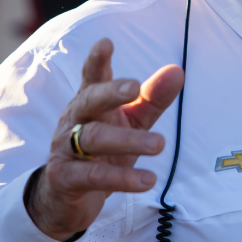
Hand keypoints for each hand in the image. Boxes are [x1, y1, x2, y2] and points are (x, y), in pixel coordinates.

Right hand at [27, 38, 183, 240]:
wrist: (64, 197)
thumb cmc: (101, 151)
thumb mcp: (130, 123)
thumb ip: (151, 99)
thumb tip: (177, 70)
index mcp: (90, 103)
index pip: (92, 77)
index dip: (97, 61)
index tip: (105, 43)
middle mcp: (74, 121)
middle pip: (89, 101)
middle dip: (109, 92)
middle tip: (134, 88)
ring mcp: (65, 149)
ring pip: (94, 139)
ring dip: (128, 141)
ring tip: (160, 145)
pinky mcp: (65, 179)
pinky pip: (93, 177)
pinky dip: (121, 179)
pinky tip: (147, 180)